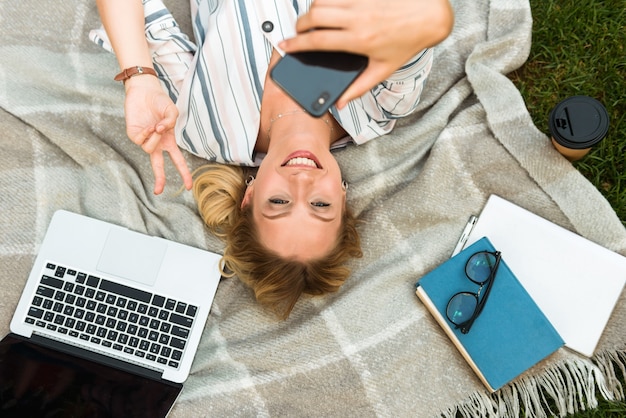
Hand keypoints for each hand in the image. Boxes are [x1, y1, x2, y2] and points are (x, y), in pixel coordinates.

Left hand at [123, 76, 192, 194]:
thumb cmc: (160, 101)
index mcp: (168, 141)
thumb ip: (170, 123)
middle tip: (158, 191)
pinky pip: (140, 141)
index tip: (188, 187)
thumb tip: (159, 132)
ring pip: (149, 150)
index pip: (178, 161)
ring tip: (155, 126)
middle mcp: (157, 143)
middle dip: (159, 179)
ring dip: (154, 139)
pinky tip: (148, 125)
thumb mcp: (172, 111)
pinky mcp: (133, 135)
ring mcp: (145, 140)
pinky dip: (146, 134)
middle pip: (158, 166)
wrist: (144, 91)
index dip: (184, 174)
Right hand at [280, 0, 453, 107]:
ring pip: (321, 0)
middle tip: (299, 32)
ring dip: (312, 10)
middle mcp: (357, 18)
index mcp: (359, 40)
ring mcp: (360, 1)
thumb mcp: (383, 70)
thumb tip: (341, 103)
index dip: (296, 44)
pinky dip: (326, 0)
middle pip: (313, 16)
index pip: (317, 41)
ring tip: (313, 20)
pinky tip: (328, 8)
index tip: (284, 46)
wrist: (429, 16)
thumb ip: (358, 88)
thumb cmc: (407, 43)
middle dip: (299, 25)